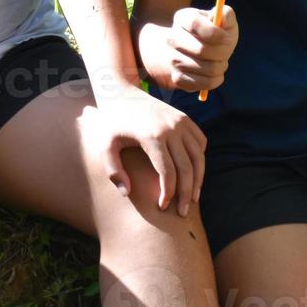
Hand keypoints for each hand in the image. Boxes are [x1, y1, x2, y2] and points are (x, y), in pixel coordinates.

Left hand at [90, 90, 207, 216]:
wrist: (122, 93)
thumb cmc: (112, 123)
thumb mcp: (105, 146)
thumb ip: (113, 170)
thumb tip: (127, 193)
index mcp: (152, 136)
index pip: (168, 172)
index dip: (168, 193)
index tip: (162, 206)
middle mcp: (171, 128)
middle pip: (187, 168)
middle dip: (186, 194)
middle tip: (182, 213)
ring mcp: (181, 122)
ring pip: (198, 157)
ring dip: (198, 180)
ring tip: (192, 199)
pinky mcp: (185, 118)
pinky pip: (200, 142)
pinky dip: (200, 160)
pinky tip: (193, 174)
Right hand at [138, 5, 237, 94]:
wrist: (195, 54)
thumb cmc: (214, 35)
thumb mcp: (223, 21)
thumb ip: (226, 14)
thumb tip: (222, 15)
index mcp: (183, 18)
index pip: (194, 23)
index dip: (215, 33)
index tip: (228, 37)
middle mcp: (173, 39)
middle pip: (201, 49)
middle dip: (222, 52)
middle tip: (227, 51)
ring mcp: (173, 59)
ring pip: (207, 68)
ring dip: (221, 66)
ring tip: (221, 62)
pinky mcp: (178, 78)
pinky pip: (204, 83)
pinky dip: (216, 79)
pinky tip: (216, 73)